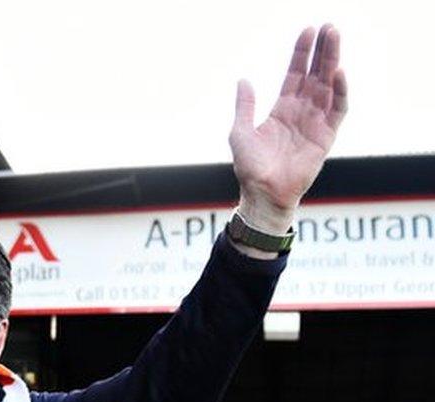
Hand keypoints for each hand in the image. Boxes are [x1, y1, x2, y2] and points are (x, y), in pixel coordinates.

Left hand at [229, 24, 347, 233]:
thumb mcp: (240, 132)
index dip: (301, 53)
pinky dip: (340, 91)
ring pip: (328, 86)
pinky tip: (338, 72)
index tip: (308, 31)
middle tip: (329, 26)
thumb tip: (243, 80)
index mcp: (282, 109)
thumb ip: (245, 106)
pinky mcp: (326, 136)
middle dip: (322, 51)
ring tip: (335, 38)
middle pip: (315, 75)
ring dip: (332, 62)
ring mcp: (315, 122)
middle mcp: (301, 112)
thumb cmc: (250, 167)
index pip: (294, 74)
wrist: (262, 193)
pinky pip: (337, 110)